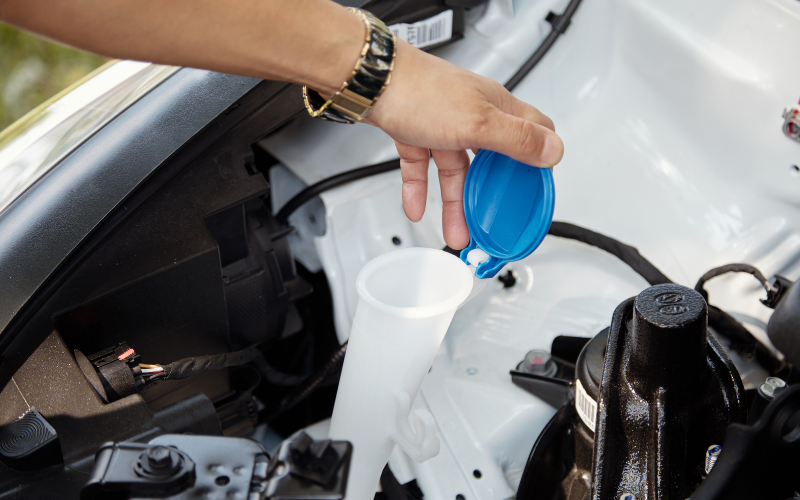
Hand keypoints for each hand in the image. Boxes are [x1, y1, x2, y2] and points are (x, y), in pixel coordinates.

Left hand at [365, 41, 562, 249]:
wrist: (370, 81)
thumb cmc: (420, 90)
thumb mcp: (478, 122)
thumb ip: (516, 139)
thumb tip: (554, 151)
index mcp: (495, 107)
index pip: (533, 131)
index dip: (539, 160)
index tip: (536, 191)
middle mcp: (472, 113)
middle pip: (491, 160)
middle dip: (491, 194)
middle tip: (493, 219)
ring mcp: (442, 122)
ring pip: (455, 169)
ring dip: (456, 203)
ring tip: (458, 231)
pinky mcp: (415, 130)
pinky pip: (422, 167)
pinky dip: (421, 188)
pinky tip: (418, 207)